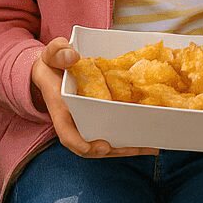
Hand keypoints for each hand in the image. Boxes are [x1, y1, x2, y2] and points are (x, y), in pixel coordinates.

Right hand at [29, 38, 156, 158]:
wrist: (53, 69)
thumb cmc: (52, 62)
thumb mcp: (52, 53)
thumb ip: (58, 52)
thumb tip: (73, 56)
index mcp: (61, 109)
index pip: (67, 134)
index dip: (81, 145)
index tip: (101, 146)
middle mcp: (74, 121)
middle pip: (91, 145)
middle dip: (113, 150)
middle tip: (135, 148)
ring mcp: (86, 122)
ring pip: (104, 143)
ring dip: (125, 148)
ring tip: (150, 147)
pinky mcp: (97, 117)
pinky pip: (111, 131)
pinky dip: (127, 138)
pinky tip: (147, 137)